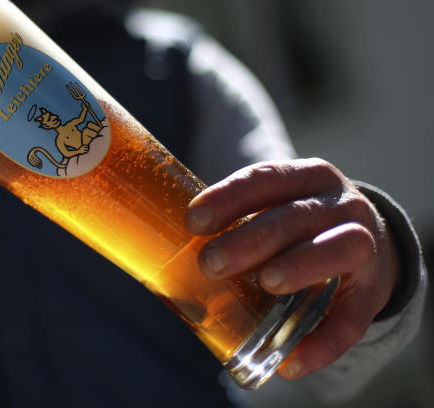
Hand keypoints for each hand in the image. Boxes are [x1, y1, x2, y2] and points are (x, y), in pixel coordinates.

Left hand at [185, 158, 400, 379]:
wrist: (369, 246)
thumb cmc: (299, 225)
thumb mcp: (276, 207)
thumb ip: (235, 223)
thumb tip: (166, 254)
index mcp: (307, 177)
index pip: (267, 177)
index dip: (230, 196)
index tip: (194, 219)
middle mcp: (339, 204)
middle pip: (296, 216)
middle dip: (252, 238)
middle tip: (211, 262)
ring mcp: (363, 244)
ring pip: (339, 248)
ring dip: (299, 265)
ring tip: (266, 283)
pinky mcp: (372, 292)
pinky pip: (352, 319)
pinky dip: (322, 341)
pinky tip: (292, 361)